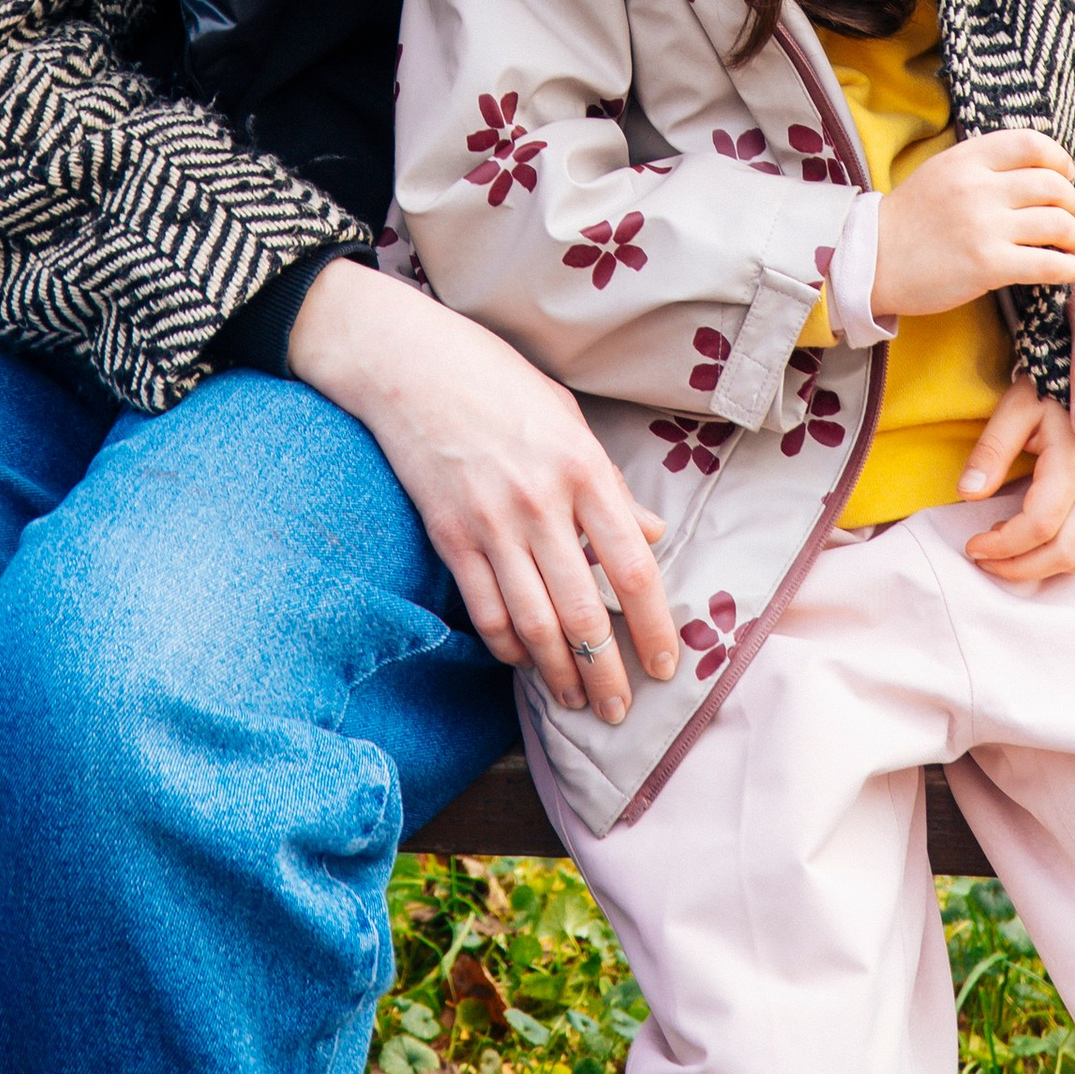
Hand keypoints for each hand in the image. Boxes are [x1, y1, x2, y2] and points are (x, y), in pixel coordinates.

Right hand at [287, 260, 678, 723]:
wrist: (409, 363)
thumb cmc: (497, 381)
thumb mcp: (567, 417)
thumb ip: (610, 483)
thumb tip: (653, 535)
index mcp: (583, 469)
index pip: (633, 567)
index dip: (653, 626)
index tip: (665, 665)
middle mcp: (541, 503)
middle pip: (584, 611)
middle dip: (607, 673)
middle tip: (620, 710)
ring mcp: (491, 523)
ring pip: (534, 622)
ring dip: (559, 674)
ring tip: (577, 703)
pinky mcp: (449, 536)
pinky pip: (484, 608)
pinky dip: (506, 645)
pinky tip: (522, 661)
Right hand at [872, 128, 1074, 321]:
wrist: (871, 260)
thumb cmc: (912, 219)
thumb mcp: (942, 171)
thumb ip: (985, 164)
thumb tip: (1040, 167)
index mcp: (967, 159)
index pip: (1033, 144)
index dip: (1059, 161)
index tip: (1061, 177)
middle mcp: (978, 188)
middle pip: (1054, 185)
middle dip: (1070, 203)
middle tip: (1064, 219)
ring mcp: (983, 227)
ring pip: (1058, 224)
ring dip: (1072, 237)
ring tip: (1065, 246)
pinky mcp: (987, 266)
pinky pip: (1049, 265)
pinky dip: (1066, 268)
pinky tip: (1062, 271)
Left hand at [958, 379, 1074, 584]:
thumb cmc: (1052, 391)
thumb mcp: (1016, 408)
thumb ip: (991, 450)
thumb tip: (968, 493)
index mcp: (1073, 464)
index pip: (1040, 524)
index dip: (1003, 545)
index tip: (973, 545)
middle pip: (1063, 552)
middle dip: (1018, 567)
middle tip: (983, 558)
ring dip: (1041, 569)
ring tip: (1005, 554)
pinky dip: (1067, 560)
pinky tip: (1039, 548)